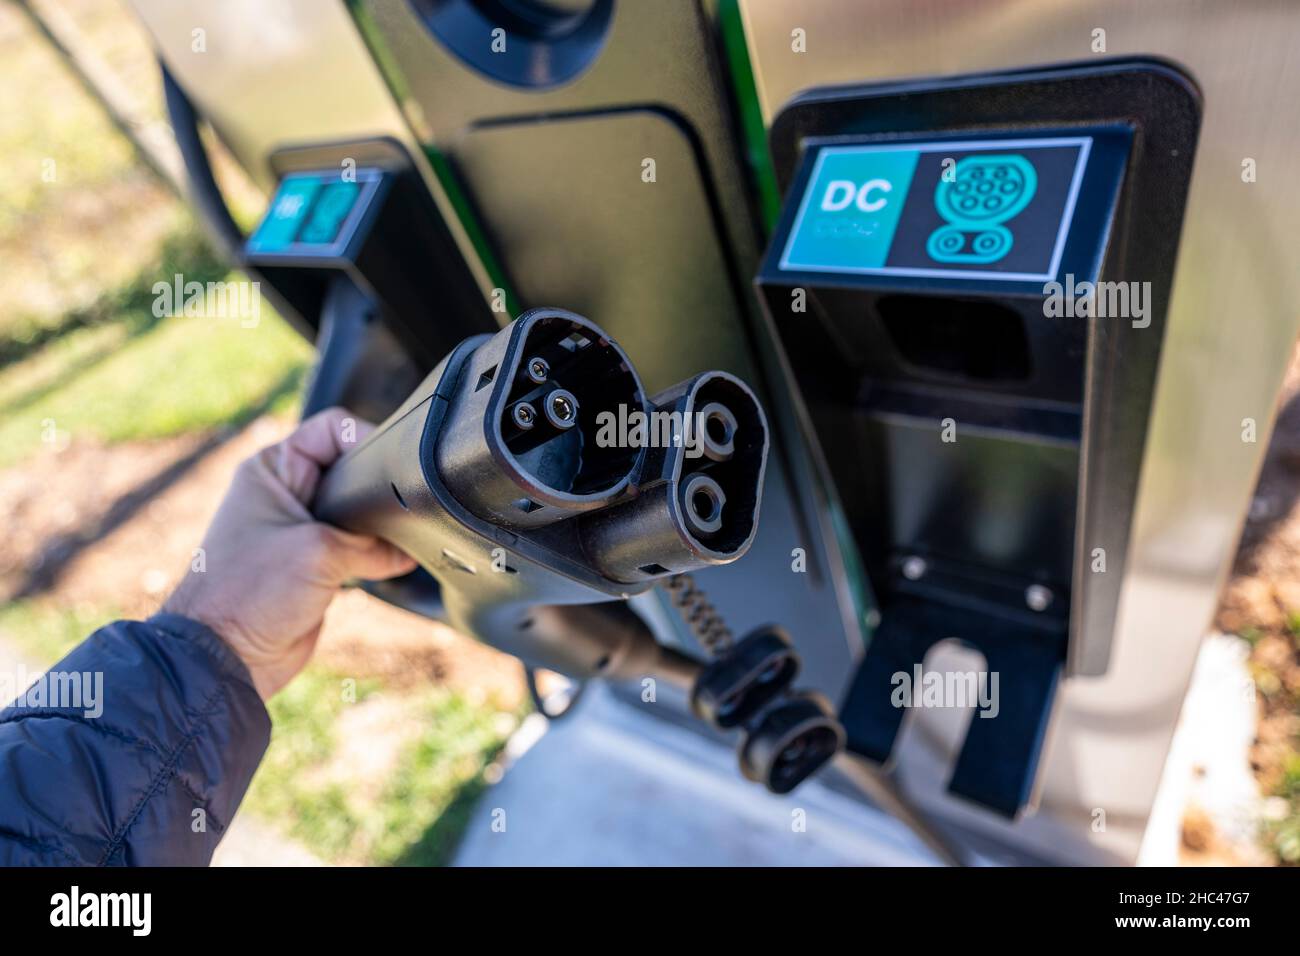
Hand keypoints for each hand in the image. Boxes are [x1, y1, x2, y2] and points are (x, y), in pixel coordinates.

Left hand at [163, 408, 415, 698]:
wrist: (227, 657)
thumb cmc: (250, 594)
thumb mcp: (322, 552)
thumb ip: (374, 544)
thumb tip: (407, 551)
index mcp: (273, 469)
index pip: (331, 429)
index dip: (366, 438)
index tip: (391, 466)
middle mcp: (287, 494)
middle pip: (351, 471)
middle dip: (376, 490)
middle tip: (396, 509)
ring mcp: (302, 530)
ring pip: (358, 513)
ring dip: (376, 529)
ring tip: (391, 542)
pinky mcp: (316, 565)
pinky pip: (358, 549)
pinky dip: (377, 556)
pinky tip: (394, 565)